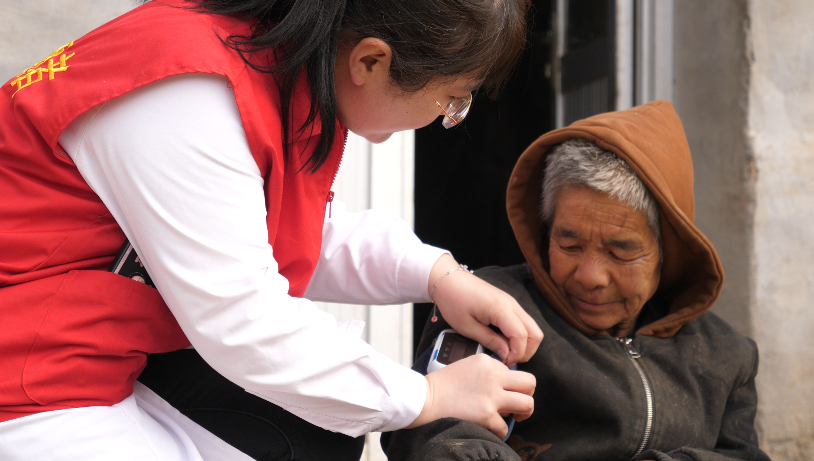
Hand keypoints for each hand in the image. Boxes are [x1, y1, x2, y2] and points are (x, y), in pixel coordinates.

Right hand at [406, 354, 535, 437]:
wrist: (424, 399)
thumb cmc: (441, 385)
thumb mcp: (466, 365)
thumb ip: (488, 370)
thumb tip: (504, 385)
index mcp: (487, 362)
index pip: (514, 371)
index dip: (511, 384)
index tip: (505, 392)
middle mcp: (493, 377)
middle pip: (530, 383)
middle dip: (527, 395)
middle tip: (519, 404)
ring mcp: (491, 397)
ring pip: (527, 404)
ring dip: (522, 413)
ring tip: (513, 417)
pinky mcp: (487, 415)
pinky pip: (505, 427)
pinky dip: (498, 431)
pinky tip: (489, 427)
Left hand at [428, 255, 542, 366]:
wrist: (449, 280)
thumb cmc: (454, 301)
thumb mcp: (467, 327)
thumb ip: (489, 341)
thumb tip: (506, 355)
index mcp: (501, 309)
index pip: (522, 336)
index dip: (516, 354)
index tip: (503, 363)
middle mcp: (512, 305)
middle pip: (535, 333)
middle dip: (525, 352)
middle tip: (507, 360)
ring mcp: (512, 304)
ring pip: (532, 328)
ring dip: (524, 344)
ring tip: (505, 353)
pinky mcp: (509, 305)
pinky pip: (523, 323)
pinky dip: (519, 336)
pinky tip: (503, 342)